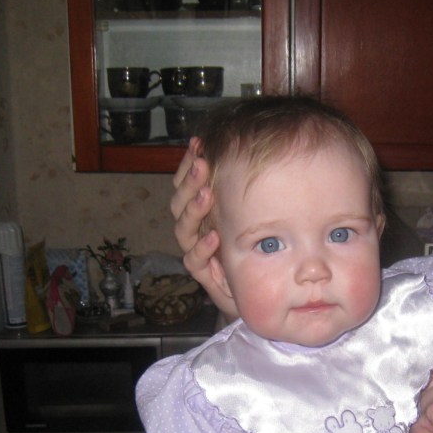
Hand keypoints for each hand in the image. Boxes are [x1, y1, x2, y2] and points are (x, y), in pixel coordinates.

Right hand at [171, 138, 238, 319]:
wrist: (252, 287)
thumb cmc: (250, 245)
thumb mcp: (249, 212)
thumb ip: (244, 188)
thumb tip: (252, 151)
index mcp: (200, 210)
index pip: (186, 183)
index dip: (188, 163)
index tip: (198, 144)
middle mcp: (194, 228)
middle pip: (180, 202)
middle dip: (190, 182)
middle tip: (202, 164)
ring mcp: (196, 249)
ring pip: (183, 228)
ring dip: (194, 210)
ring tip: (206, 195)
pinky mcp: (202, 272)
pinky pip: (194, 260)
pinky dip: (202, 248)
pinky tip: (213, 236)